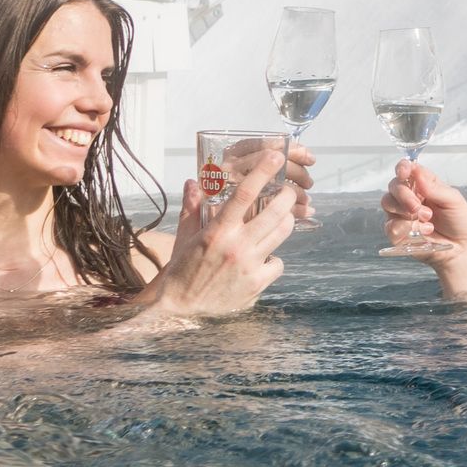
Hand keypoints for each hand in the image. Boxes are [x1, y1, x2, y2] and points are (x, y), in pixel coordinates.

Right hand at [145, 141, 293, 320]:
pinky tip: (263, 258)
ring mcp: (248, 265)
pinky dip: (274, 258)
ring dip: (285, 222)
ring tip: (278, 220)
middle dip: (287, 196)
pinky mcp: (257, 284)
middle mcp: (236, 246)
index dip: (263, 172)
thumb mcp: (184, 237)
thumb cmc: (181, 270)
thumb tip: (194, 181)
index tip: (275, 157)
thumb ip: (192, 208)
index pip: (244, 194)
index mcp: (217, 231)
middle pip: (276, 211)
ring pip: (282, 233)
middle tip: (287, 192)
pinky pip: (278, 262)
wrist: (178, 309)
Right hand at [382, 163, 466, 299]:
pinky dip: (405, 227)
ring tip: (427, 219)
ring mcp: (402, 215)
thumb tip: (417, 172)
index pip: (407, 170)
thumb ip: (434, 187)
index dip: (403, 168)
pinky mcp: (398, 233)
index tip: (405, 171)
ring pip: (387, 203)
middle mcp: (409, 198)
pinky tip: (423, 231)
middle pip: (393, 186)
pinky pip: (390, 225)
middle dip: (404, 194)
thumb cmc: (460, 223)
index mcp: (423, 186)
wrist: (462, 249)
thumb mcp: (454, 200)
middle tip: (419, 207)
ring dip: (405, 210)